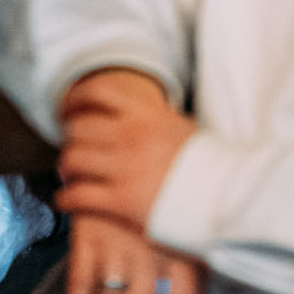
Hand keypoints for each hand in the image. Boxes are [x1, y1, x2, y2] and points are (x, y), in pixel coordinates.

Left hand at [58, 68, 196, 230]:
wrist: (227, 196)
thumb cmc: (209, 165)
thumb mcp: (181, 127)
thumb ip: (155, 119)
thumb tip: (145, 114)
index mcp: (146, 113)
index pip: (97, 92)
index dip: (76, 99)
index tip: (69, 109)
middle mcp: (130, 136)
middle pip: (78, 128)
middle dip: (70, 139)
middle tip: (71, 148)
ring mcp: (124, 168)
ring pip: (72, 159)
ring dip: (66, 168)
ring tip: (69, 175)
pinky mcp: (121, 200)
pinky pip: (78, 195)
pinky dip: (66, 198)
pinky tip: (66, 201)